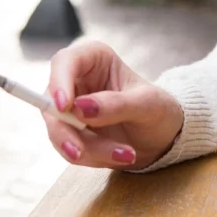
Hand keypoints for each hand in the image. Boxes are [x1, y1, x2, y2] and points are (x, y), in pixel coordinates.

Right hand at [43, 40, 183, 169]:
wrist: (164, 136)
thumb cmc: (159, 110)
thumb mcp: (148, 104)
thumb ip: (117, 104)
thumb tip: (80, 108)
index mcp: (95, 59)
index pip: (64, 62)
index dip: (58, 82)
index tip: (65, 106)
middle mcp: (77, 81)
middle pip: (51, 103)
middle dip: (66, 131)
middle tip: (81, 152)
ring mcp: (71, 109)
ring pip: (59, 131)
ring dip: (89, 149)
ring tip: (126, 155)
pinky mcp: (71, 133)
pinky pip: (70, 148)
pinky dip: (93, 157)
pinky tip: (121, 156)